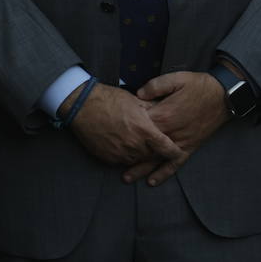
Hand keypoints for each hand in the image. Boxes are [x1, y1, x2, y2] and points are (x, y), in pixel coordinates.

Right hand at [67, 82, 182, 170]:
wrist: (82, 106)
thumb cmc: (110, 99)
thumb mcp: (136, 100)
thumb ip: (153, 109)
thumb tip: (166, 111)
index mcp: (145, 130)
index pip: (167, 148)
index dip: (174, 151)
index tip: (178, 151)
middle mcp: (135, 145)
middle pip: (154, 156)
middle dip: (157, 151)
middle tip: (155, 144)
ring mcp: (121, 153)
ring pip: (139, 160)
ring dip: (141, 154)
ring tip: (138, 144)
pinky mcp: (109, 158)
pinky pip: (123, 161)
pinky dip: (127, 156)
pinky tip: (124, 145)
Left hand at [124, 72, 229, 186]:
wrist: (223, 96)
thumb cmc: (198, 85)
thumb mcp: (176, 78)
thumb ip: (155, 86)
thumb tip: (138, 94)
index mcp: (164, 114)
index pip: (140, 125)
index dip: (127, 129)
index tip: (113, 132)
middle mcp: (170, 132)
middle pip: (145, 147)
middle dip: (129, 155)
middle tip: (112, 161)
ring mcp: (180, 142)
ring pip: (157, 159)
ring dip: (142, 169)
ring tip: (127, 178)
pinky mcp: (189, 147)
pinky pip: (175, 163)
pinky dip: (164, 173)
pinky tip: (152, 181)